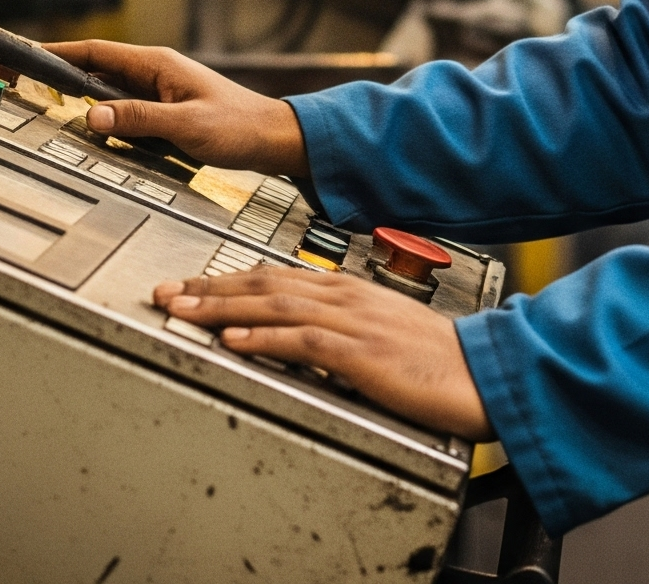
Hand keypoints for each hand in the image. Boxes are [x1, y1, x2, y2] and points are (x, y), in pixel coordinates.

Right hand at [42, 39, 308, 171]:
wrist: (271, 137)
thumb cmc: (238, 127)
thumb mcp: (186, 126)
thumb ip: (139, 120)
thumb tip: (93, 116)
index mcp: (157, 64)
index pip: (95, 52)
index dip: (56, 52)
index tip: (23, 55)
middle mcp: (154, 72)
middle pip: (94, 68)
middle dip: (56, 71)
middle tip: (18, 79)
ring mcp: (158, 90)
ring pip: (106, 89)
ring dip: (76, 94)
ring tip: (39, 101)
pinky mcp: (163, 109)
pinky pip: (122, 107)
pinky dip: (99, 113)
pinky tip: (86, 126)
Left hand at [153, 265, 491, 439]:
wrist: (480, 370)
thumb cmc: (436, 358)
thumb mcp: (381, 333)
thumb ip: (340, 329)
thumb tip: (298, 337)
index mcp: (347, 290)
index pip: (275, 277)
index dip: (228, 280)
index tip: (192, 286)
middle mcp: (344, 296)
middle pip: (264, 284)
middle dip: (210, 288)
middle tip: (167, 292)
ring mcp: (351, 321)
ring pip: (273, 306)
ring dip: (222, 307)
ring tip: (183, 310)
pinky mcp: (360, 351)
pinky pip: (302, 340)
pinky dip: (264, 338)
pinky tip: (235, 340)